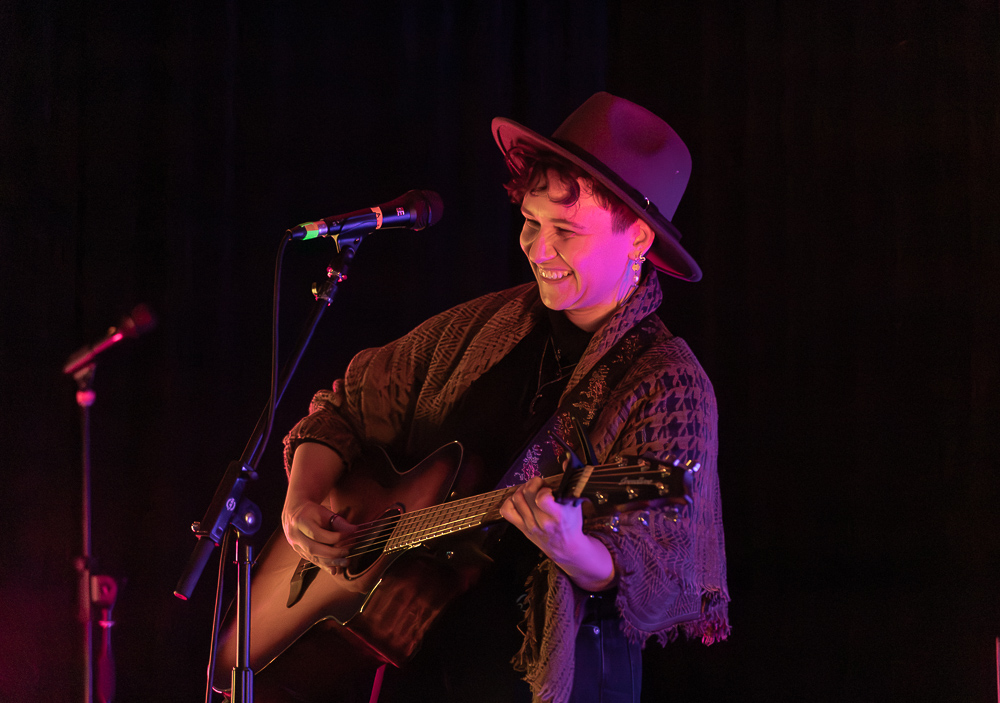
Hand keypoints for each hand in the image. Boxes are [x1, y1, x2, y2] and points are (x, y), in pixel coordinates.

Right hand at [282, 499, 356, 575]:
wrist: (294, 513)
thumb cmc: (312, 511)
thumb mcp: (324, 512)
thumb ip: (338, 521)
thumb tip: (353, 530)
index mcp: (300, 522)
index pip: (318, 534)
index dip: (335, 537)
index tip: (349, 535)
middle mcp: (294, 535)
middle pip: (313, 548)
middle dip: (332, 553)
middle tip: (347, 552)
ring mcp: (295, 545)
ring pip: (312, 557)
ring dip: (330, 562)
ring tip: (345, 562)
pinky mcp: (299, 552)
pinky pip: (312, 561)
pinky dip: (324, 565)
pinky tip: (334, 569)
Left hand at [500, 476, 614, 590]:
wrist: (567, 548)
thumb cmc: (572, 524)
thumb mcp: (575, 504)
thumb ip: (570, 482)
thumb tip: (567, 461)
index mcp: (557, 516)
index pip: (542, 499)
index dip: (543, 489)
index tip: (549, 489)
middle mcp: (541, 521)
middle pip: (526, 494)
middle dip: (533, 483)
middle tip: (539, 484)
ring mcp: (529, 525)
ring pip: (516, 499)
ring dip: (523, 489)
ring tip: (531, 490)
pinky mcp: (521, 528)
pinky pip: (507, 511)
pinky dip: (510, 501)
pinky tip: (520, 499)